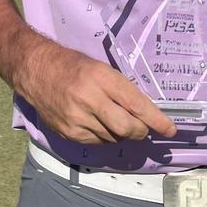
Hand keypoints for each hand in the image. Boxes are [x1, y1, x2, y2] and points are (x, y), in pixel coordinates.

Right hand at [18, 40, 177, 144]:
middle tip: (142, 127)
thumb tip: (143, 112)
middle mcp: (90, 99)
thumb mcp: (100, 68)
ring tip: (112, 117)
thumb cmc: (73, 65)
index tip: (170, 129)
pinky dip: (104, 135)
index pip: (136, 103)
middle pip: (127, 128)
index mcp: (101, 77)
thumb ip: (120, 89)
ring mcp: (77, 118)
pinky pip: (97, 142)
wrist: (36, 70)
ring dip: (121, 132)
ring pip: (113, 138)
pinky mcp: (69, 133)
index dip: (156, 119)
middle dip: (140, 130)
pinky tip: (97, 122)